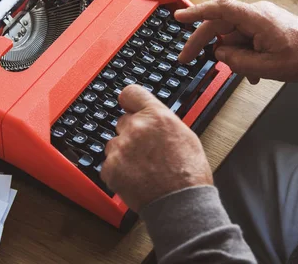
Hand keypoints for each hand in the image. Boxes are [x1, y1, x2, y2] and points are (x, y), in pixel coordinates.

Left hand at [100, 85, 212, 211]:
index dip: (129, 101)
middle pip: (123, 122)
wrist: (180, 203)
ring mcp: (121, 147)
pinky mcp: (110, 167)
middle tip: (146, 151)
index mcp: (156, 116)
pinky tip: (136, 178)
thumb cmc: (188, 174)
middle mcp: (136, 127)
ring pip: (114, 144)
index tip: (128, 106)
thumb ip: (162, 121)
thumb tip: (151, 116)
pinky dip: (118, 171)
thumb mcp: (184, 135)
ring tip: (143, 168)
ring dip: (124, 153)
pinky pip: (109, 164)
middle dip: (131, 133)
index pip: (130, 93)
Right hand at [175, 0, 297, 83]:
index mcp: (257, 18)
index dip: (197, 12)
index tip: (179, 17)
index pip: (220, 9)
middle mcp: (256, 13)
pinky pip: (243, 37)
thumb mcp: (267, 67)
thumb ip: (238, 61)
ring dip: (231, 54)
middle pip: (219, 24)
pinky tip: (252, 71)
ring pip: (231, 35)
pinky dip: (242, 53)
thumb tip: (219, 53)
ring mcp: (260, 18)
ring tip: (246, 73)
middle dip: (202, 42)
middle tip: (187, 58)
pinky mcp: (264, 25)